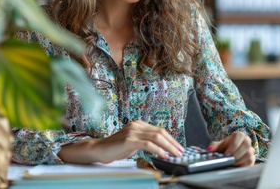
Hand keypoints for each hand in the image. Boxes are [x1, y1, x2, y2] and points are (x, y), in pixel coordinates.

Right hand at [59, 120, 184, 163]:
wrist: (99, 149)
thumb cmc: (115, 148)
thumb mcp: (133, 142)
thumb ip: (144, 141)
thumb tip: (160, 147)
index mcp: (139, 124)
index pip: (159, 130)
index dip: (171, 139)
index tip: (178, 147)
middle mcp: (137, 125)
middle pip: (160, 132)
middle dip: (172, 143)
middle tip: (180, 152)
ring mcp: (133, 131)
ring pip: (156, 137)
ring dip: (168, 147)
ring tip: (174, 155)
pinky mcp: (129, 140)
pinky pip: (148, 144)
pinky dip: (158, 150)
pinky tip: (163, 155)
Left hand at [207, 132, 254, 166]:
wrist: (228, 155)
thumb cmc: (224, 149)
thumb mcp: (218, 146)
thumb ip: (214, 146)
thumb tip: (210, 149)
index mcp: (239, 136)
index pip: (239, 136)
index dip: (234, 145)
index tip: (226, 154)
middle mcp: (246, 141)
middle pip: (246, 145)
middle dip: (236, 154)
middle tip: (229, 160)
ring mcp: (250, 151)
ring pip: (249, 154)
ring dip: (239, 161)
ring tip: (231, 164)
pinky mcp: (252, 160)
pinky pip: (250, 163)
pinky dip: (242, 166)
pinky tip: (235, 167)